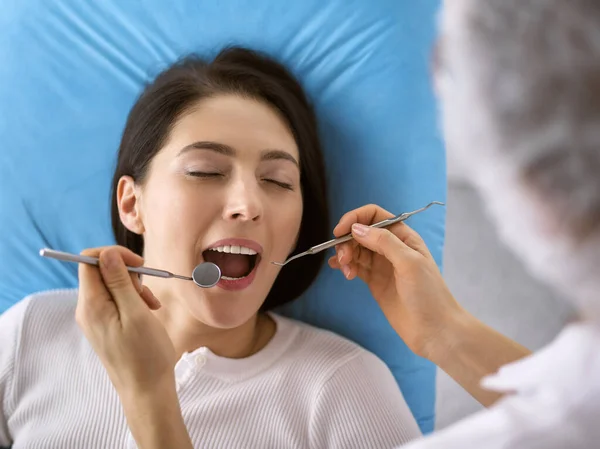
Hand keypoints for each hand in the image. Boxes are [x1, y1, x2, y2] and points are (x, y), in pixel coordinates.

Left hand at [76, 246, 176, 396]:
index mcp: (91, 305)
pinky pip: (115, 300)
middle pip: (100, 271)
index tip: (139, 264)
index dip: (114, 255)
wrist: (146, 389)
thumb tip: (107, 254)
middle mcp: (87, 310)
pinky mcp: (105, 325)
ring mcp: (95, 318)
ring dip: (133, 287)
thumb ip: (119, 282)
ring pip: (111, 285)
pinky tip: (148, 311)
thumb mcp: (136, 312)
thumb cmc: (145, 354)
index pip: (90, 261)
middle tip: (147, 290)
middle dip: (127, 273)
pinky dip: (133, 299)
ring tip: (151, 304)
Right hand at [329, 204, 463, 359]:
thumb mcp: (409, 263)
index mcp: (403, 237)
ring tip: (346, 270)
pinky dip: (345, 265)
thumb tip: (356, 228)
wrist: (434, 330)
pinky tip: (341, 270)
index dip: (355, 218)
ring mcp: (382, 265)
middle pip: (361, 232)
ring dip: (345, 255)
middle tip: (343, 259)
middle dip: (347, 241)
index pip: (374, 216)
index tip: (340, 231)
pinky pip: (355, 266)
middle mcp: (391, 247)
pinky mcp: (374, 281)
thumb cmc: (429, 295)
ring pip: (356, 249)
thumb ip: (384, 242)